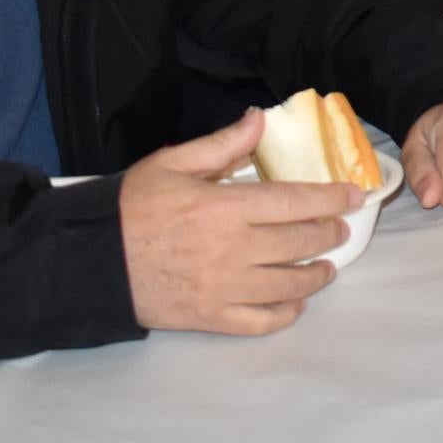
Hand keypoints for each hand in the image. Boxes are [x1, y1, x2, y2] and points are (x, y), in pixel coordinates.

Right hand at [118, 110, 355, 335]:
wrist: (89, 260)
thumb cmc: (131, 207)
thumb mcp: (171, 163)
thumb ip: (221, 145)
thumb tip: (259, 121)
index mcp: (225, 208)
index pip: (295, 203)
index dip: (330, 199)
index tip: (354, 196)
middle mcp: (232, 251)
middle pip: (298, 243)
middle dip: (328, 234)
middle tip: (339, 229)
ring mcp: (223, 288)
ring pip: (286, 285)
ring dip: (314, 275)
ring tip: (325, 267)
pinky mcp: (209, 318)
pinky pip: (258, 322)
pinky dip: (283, 315)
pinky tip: (294, 305)